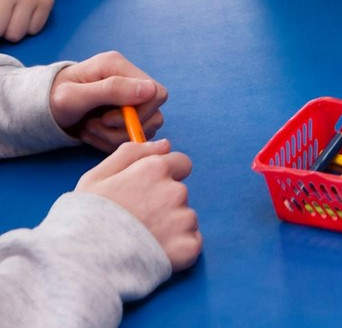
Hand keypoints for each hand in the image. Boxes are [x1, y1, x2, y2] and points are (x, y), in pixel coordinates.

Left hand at [0, 0, 62, 41]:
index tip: (1, 17)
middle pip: (3, 31)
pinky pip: (35, 30)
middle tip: (3, 19)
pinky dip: (28, 27)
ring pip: (19, 34)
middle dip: (1, 30)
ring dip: (14, 31)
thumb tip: (1, 31)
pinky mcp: (48, 0)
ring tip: (12, 17)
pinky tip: (26, 15)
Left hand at [49, 51, 167, 151]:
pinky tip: (94, 134)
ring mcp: (129, 96)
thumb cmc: (51, 99)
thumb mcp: (74, 96)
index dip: (138, 113)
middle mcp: (129, 78)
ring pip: (146, 126)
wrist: (39, 108)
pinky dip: (113, 140)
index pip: (156, 93)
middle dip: (123, 128)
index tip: (107, 120)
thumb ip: (112, 90)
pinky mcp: (127, 112)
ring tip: (90, 130)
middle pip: (153, 113)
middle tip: (94, 127)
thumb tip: (151, 90)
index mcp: (118, 66)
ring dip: (116, 136)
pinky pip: (135, 134)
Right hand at [75, 140, 201, 271]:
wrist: (83, 265)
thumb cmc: (84, 220)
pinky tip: (154, 254)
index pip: (181, 163)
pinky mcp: (188, 247)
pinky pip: (192, 242)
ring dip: (170, 227)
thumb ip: (131, 153)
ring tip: (140, 240)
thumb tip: (165, 144)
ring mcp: (183, 219)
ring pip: (185, 218)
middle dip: (163, 204)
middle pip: (179, 193)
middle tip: (134, 222)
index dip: (164, 177)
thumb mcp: (96, 177)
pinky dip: (178, 249)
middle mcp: (175, 190)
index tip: (148, 192)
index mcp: (155, 169)